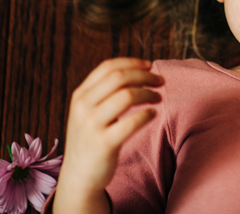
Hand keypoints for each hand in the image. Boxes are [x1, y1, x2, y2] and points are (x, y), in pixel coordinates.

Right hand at [53, 58, 163, 212]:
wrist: (78, 177)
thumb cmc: (91, 139)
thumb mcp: (88, 111)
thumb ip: (104, 92)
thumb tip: (137, 71)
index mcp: (80, 95)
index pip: (108, 67)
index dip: (132, 62)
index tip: (149, 65)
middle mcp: (83, 107)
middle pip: (119, 77)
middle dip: (144, 75)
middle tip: (160, 81)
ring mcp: (92, 125)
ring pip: (127, 95)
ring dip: (148, 93)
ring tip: (158, 98)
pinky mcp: (104, 144)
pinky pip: (132, 122)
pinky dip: (147, 114)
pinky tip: (153, 114)